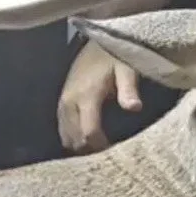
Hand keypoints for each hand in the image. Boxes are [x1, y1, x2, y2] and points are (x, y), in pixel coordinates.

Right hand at [57, 39, 142, 154]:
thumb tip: (135, 108)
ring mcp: (62, 103)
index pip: (89, 132)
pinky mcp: (60, 103)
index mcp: (86, 96)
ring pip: (66, 137)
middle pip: (75, 140)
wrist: (96, 43)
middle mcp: (69, 102)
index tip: (117, 151)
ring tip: (100, 147)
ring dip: (81, 145)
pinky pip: (63, 130)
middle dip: (91, 150)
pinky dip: (74, 138)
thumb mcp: (126, 69)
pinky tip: (89, 139)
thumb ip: (128, 89)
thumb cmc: (115, 57)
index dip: (102, 146)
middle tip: (110, 153)